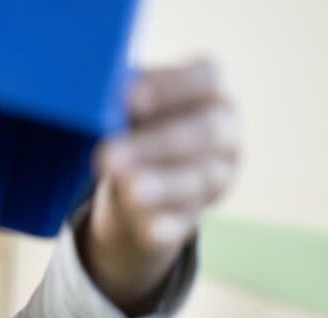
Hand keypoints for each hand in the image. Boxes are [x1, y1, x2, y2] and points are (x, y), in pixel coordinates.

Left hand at [81, 59, 239, 314]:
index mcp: (212, 90)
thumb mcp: (133, 104)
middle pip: (202, 133)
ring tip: (129, 192)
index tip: (130, 100)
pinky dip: (165, 226)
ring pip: (196, 181)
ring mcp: (218, 176)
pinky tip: (148, 230)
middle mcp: (225, 131)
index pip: (205, 79)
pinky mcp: (195, 215)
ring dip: (161, 186)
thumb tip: (103, 100)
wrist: (142, 174)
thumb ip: (126, 99)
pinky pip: (183, 222)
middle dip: (155, 145)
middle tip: (110, 155)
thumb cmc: (138, 123)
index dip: (170, 88)